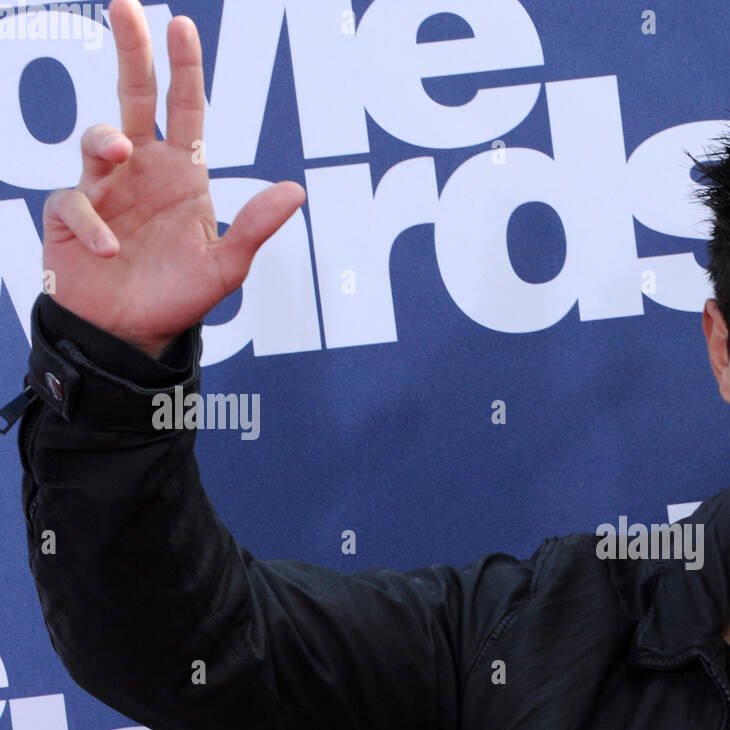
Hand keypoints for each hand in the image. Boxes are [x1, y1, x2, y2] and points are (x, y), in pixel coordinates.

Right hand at [40, 0, 304, 359]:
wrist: (131, 335)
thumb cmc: (178, 296)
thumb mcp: (226, 266)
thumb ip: (254, 227)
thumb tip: (296, 191)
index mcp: (181, 174)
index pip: (185, 110)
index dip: (183, 69)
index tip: (181, 26)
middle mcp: (141, 171)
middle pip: (134, 97)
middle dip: (132, 51)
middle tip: (126, 7)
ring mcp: (103, 189)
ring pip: (98, 137)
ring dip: (106, 139)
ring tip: (120, 154)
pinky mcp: (70, 215)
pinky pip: (76, 203)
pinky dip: (93, 224)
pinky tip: (109, 251)